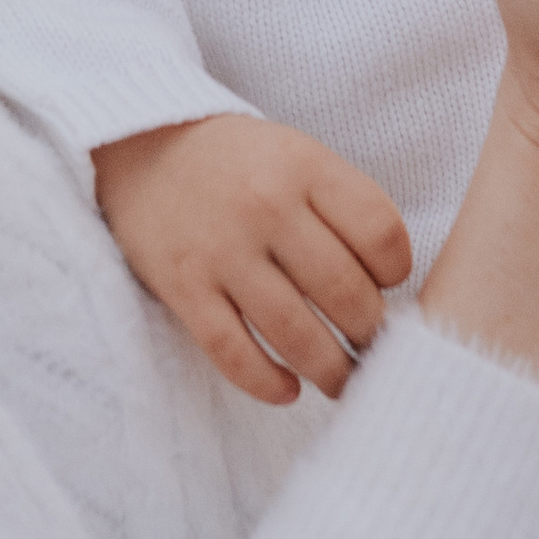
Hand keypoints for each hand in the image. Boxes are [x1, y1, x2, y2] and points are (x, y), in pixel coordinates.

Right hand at [93, 116, 411, 406]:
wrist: (141, 148)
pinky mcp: (183, 287)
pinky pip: (234, 354)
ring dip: (331, 370)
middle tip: (371, 344)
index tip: (388, 285)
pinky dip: (268, 383)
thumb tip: (388, 292)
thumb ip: (341, 208)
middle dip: (370, 332)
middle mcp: (265, 206)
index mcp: (303, 165)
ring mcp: (221, 250)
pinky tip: (288, 390)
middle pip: (345, 292)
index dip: (397, 271)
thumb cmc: (238, 163)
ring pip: (296, 334)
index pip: (380, 233)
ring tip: (342, 380)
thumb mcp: (296, 155)